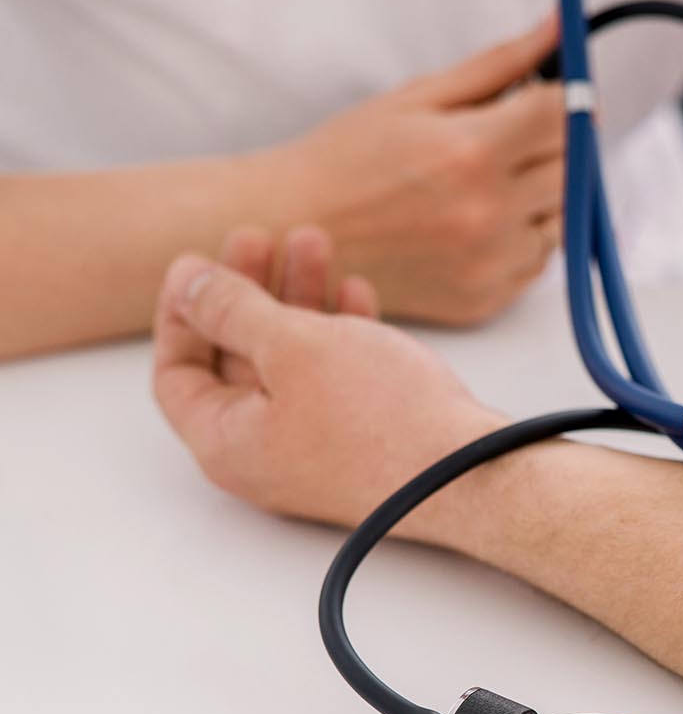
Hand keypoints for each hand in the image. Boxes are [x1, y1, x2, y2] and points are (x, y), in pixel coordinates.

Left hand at [152, 239, 504, 539]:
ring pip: (290, 364)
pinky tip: (355, 293)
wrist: (473, 474)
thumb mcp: (292, 346)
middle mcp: (266, 453)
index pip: (178, 373)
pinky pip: (335, 380)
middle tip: (262, 238)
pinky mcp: (365, 440)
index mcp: (228, 443)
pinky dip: (338, 334)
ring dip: (297, 300)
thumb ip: (231, 308)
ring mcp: (318, 449)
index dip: (181, 311)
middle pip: (237, 360)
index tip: (199, 263)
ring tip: (316, 244)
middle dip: (249, 292)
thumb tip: (188, 284)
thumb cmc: (381, 419)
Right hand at [265, 16, 563, 325]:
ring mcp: (489, 263)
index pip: (564, 119)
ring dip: (544, 197)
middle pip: (573, 170)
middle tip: (516, 141)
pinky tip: (476, 224)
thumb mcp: (417, 97)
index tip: (557, 98)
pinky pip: (539, 261)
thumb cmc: (347, 159)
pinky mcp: (486, 299)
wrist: (294, 232)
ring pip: (564, 219)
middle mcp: (488, 213)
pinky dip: (523, 238)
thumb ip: (499, 66)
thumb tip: (559, 31)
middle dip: (558, 148)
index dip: (569, 102)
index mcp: (470, 153)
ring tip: (486, 185)